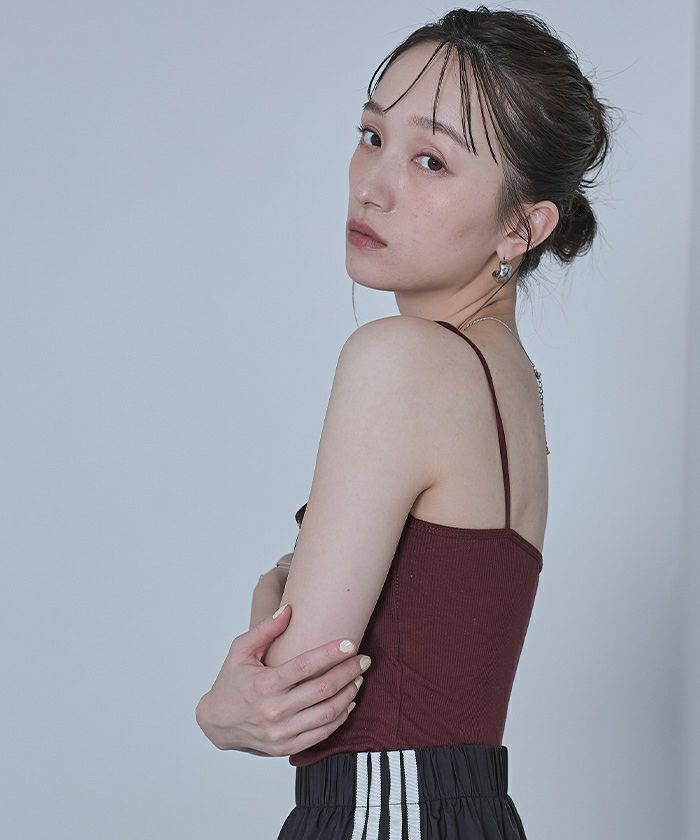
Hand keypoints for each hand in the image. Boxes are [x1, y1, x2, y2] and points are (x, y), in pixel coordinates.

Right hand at [195, 603, 370, 756]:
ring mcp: (281, 733)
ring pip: (326, 713)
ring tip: (359, 678)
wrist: (217, 722)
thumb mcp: (241, 650)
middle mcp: (273, 710)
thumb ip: (265, 629)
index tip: (351, 643)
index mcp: (264, 684)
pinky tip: (348, 702)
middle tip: (364, 659)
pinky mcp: (285, 747)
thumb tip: (289, 609)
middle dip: (348, 672)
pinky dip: (339, 718)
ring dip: (348, 694)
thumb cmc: (231, 681)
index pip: (305, 666)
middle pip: (322, 689)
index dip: (331, 653)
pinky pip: (321, 734)